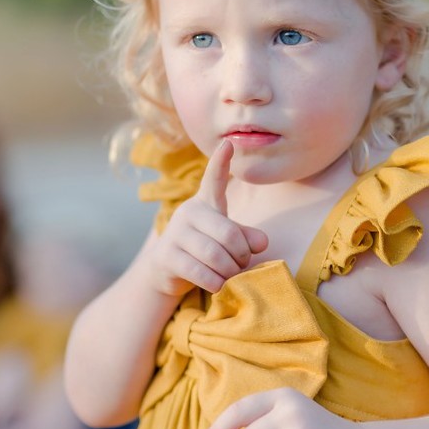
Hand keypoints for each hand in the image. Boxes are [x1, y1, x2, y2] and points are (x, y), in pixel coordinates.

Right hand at [149, 139, 267, 296]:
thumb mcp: (228, 240)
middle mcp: (188, 213)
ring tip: (231, 276)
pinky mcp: (166, 257)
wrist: (167, 271)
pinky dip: (216, 282)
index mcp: (205, 203)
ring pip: (215, 255)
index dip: (221, 162)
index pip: (214, 180)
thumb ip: (247, 238)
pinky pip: (200, 272)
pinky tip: (218, 285)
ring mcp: (175, 234)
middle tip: (243, 264)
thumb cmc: (205, 249)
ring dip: (230, 271)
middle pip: (229, 234)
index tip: (229, 143)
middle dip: (242, 255)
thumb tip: (262, 243)